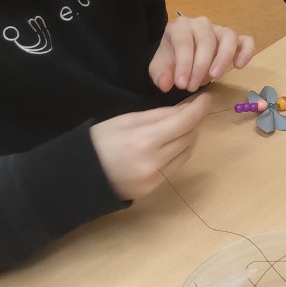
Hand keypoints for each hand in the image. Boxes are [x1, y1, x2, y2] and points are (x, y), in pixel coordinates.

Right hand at [90, 94, 210, 200]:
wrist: (79, 176)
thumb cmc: (100, 141)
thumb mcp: (126, 120)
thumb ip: (158, 115)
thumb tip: (184, 110)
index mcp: (145, 141)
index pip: (184, 122)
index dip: (199, 109)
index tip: (206, 98)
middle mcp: (155, 162)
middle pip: (189, 137)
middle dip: (195, 121)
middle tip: (194, 110)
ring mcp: (156, 178)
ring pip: (187, 153)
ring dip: (190, 136)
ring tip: (184, 125)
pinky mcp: (154, 188)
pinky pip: (176, 165)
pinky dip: (181, 151)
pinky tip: (175, 142)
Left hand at [149, 14, 254, 92]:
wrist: (180, 56)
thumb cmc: (171, 60)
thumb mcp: (159, 68)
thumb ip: (160, 75)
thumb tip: (166, 84)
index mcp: (180, 27)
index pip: (184, 42)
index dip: (184, 64)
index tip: (181, 85)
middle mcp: (202, 24)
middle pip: (206, 40)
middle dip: (200, 66)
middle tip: (192, 87)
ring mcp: (220, 30)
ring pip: (229, 37)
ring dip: (223, 58)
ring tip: (215, 77)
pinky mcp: (235, 40)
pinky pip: (246, 41)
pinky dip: (246, 52)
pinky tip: (239, 66)